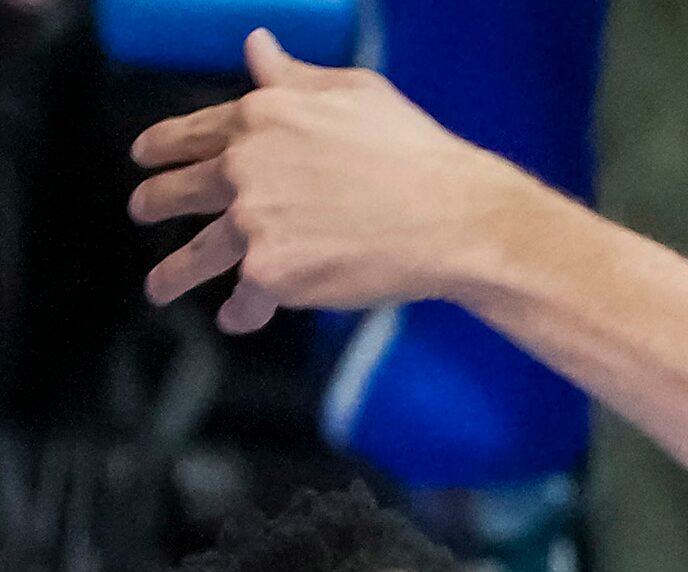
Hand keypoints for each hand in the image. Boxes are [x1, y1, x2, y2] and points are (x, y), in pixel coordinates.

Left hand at [128, 30, 533, 333]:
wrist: (455, 218)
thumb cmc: (417, 154)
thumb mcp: (354, 92)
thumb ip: (294, 76)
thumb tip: (257, 49)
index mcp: (260, 118)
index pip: (192, 132)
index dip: (162, 145)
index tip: (146, 156)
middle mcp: (244, 167)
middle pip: (179, 190)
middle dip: (154, 202)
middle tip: (144, 209)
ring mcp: (253, 222)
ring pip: (197, 254)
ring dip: (173, 275)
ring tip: (160, 288)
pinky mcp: (272, 273)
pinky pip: (244, 300)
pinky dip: (240, 313)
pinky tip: (236, 320)